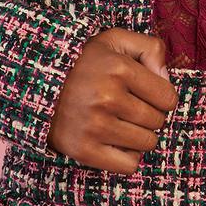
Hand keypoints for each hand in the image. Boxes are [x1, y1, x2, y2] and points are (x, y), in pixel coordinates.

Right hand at [46, 28, 177, 173]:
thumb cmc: (83, 60)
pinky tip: (116, 142)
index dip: (162, 96)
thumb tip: (167, 79)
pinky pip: (129, 166)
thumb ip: (150, 48)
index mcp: (119, 69)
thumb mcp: (115, 40)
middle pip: (158, 122)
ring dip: (139, 135)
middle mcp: (108, 98)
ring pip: (147, 144)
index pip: (168, 98)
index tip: (147, 93)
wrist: (36, 81)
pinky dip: (128, 157)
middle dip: (150, 114)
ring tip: (121, 122)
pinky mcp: (83, 150)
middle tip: (130, 106)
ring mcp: (95, 126)